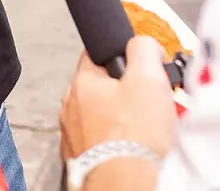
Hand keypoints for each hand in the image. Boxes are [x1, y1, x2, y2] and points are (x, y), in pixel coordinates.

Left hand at [61, 36, 176, 162]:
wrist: (124, 181)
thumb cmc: (134, 135)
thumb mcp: (148, 78)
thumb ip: (144, 49)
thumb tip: (141, 42)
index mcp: (82, 83)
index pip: (94, 54)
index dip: (120, 56)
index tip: (137, 66)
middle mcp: (70, 106)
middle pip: (99, 87)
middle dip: (124, 91)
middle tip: (148, 102)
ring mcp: (72, 133)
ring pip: (98, 115)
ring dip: (119, 117)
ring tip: (144, 128)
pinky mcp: (80, 156)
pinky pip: (98, 139)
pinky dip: (113, 140)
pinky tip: (130, 146)